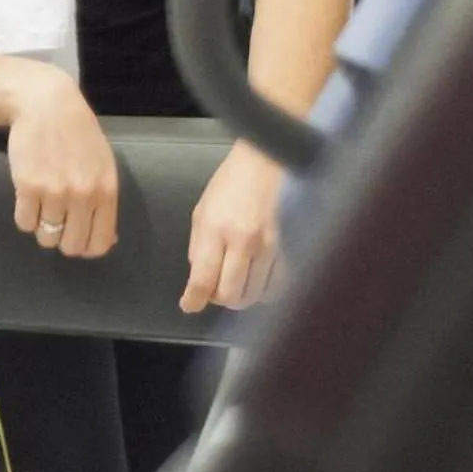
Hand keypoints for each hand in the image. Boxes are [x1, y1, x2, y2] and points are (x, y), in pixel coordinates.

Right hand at [3, 62, 119, 257]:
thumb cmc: (77, 132)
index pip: (100, 242)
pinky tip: (28, 198)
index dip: (87, 247)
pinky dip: (25, 216)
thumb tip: (107, 239)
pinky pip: (24, 222)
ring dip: (42, 228)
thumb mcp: (103, 163)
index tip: (77, 239)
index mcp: (106, 191)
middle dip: (63, 240)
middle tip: (56, 223)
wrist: (45, 103)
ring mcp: (54, 192)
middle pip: (71, 246)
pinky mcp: (27, 186)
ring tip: (41, 207)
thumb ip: (105, 199)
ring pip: (46, 237)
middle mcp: (83, 195)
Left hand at [182, 142, 285, 313]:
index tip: (188, 305)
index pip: (203, 278)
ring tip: (233, 282)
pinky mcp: (284, 249)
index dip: (193, 299)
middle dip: (217, 299)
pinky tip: (254, 280)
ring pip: (252, 295)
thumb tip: (198, 280)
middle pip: (230, 295)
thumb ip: (198, 248)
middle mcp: (242, 241)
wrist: (261, 166)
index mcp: (215, 229)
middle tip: (213, 288)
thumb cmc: (228, 185)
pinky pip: (274, 286)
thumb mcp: (201, 212)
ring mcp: (266, 247)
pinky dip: (262, 291)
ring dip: (239, 296)